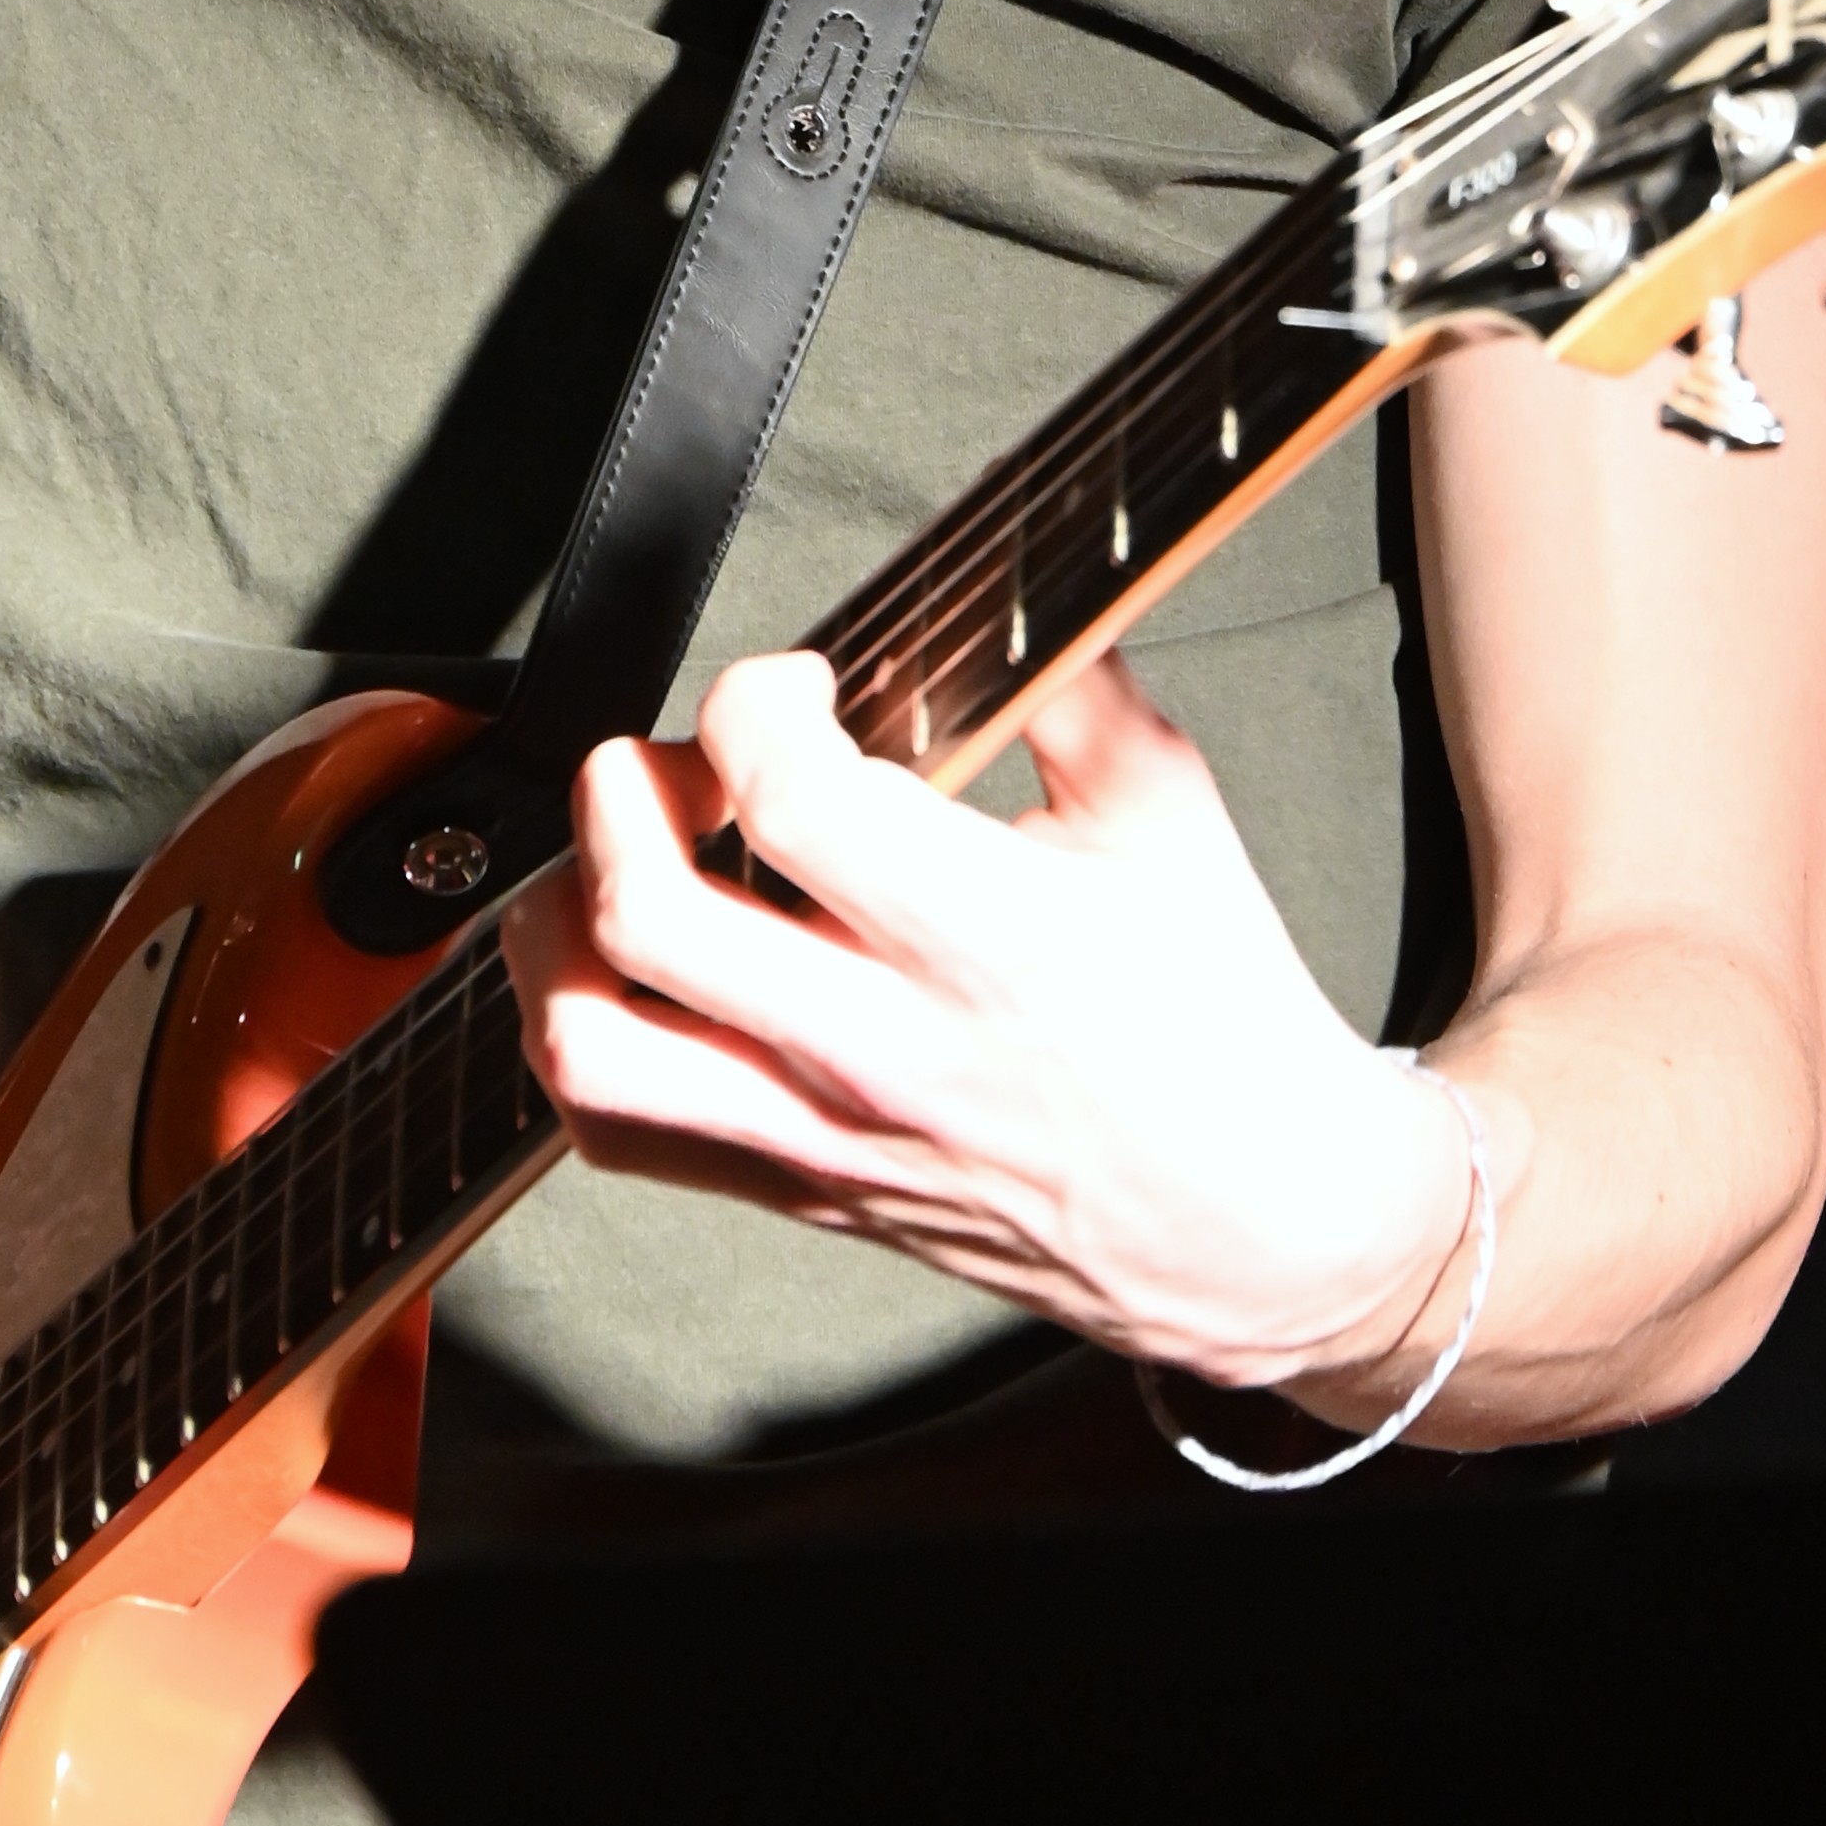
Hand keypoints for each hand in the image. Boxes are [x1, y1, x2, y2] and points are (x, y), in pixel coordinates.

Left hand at [503, 649, 1482, 1388]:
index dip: (757, 702)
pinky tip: (625, 975)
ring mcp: (831, 1135)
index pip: (790, 798)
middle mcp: (889, 1049)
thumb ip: (1076, 691)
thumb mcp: (1176, 820)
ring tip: (619, 866)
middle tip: (679, 765)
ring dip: (560, 929)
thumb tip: (998, 597)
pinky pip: (621, 1132)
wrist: (1265, 1228)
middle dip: (622, 793)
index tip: (794, 689)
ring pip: (593, 1049)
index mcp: (992, 939)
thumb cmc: (1223, 1027)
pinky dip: (581, 1038)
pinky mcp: (804, 1193)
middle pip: (646, 917)